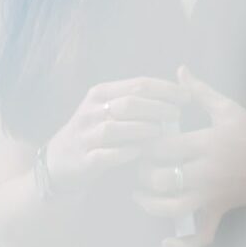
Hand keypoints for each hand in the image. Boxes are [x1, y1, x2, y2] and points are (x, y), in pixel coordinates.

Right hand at [44, 77, 187, 193]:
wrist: (58, 161)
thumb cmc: (96, 132)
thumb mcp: (110, 108)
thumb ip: (138, 98)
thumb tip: (182, 87)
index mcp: (101, 93)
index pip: (138, 84)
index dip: (166, 89)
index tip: (187, 96)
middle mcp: (91, 111)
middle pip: (129, 104)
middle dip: (157, 108)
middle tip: (177, 115)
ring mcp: (85, 136)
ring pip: (115, 128)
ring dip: (142, 129)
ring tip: (161, 132)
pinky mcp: (83, 160)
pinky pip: (104, 155)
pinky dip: (124, 153)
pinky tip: (140, 152)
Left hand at [135, 66, 245, 246]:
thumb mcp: (229, 109)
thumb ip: (200, 91)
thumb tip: (180, 71)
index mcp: (209, 142)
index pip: (163, 147)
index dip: (144, 145)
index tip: (140, 140)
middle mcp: (209, 170)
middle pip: (161, 178)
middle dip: (142, 175)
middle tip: (137, 166)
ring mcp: (215, 193)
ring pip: (172, 208)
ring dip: (150, 205)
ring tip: (140, 195)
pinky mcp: (221, 209)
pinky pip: (201, 235)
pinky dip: (182, 243)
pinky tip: (166, 240)